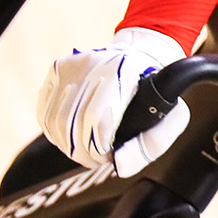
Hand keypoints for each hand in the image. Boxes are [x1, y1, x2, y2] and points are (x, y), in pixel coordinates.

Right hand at [35, 27, 190, 176]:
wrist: (140, 54)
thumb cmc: (155, 92)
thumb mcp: (172, 118)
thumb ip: (149, 145)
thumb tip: (116, 162)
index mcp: (124, 71)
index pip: (98, 119)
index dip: (99, 148)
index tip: (108, 155)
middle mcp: (94, 64)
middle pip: (73, 124)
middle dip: (84, 152)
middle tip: (97, 158)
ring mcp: (72, 65)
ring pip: (55, 121)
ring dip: (68, 145)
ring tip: (86, 150)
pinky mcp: (57, 70)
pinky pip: (45, 112)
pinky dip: (56, 133)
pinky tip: (72, 136)